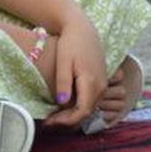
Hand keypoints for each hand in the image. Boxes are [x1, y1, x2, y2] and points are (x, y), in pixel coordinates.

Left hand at [41, 15, 106, 129]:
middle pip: (86, 112)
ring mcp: (102, 84)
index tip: (49, 122)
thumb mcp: (63, 61)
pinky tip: (62, 107)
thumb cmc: (71, 43)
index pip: (82, 111)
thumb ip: (63, 83)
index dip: (66, 121)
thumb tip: (61, 103)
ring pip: (89, 107)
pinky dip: (77, 107)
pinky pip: (90, 100)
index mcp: (92, 82)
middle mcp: (101, 86)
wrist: (83, 29)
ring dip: (72, 115)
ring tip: (53, 117)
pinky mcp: (100, 81)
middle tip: (48, 123)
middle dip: (67, 121)